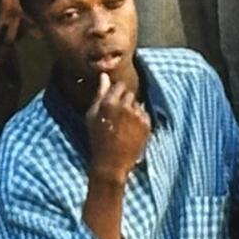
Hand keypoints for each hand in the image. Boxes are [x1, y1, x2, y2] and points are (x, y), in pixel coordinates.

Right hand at [85, 71, 150, 185]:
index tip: (114, 103)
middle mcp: (124, 106)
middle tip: (119, 117)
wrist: (111, 162)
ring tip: (124, 126)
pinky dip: (140, 120)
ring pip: (138, 104)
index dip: (117, 93)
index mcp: (108, 102)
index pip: (119, 85)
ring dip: (132, 111)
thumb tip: (104, 75)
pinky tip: (131, 131)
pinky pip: (145, 114)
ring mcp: (137, 115)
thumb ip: (99, 94)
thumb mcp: (92, 115)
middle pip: (130, 94)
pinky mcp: (146, 124)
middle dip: (125, 101)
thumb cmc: (97, 138)